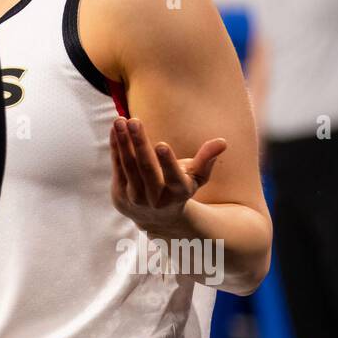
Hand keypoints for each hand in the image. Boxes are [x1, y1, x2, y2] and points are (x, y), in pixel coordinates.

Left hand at [109, 117, 225, 236]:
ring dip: (123, 142)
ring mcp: (135, 197)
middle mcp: (155, 198)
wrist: (155, 217)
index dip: (167, 162)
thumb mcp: (196, 177)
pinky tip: (115, 129)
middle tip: (134, 121)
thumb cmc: (179, 189)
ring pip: (128, 166)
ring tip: (120, 120)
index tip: (162, 144)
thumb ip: (207, 159)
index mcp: (178, 193)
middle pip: (146, 168)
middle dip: (139, 144)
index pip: (173, 177)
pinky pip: (117, 166)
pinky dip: (115, 147)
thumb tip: (222, 142)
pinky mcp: (119, 192)